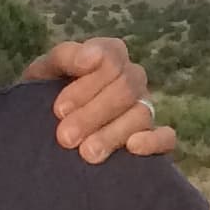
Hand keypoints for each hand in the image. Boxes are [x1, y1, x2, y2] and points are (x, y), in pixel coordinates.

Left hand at [31, 37, 177, 164]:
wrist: (42, 127)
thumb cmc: (45, 95)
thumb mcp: (45, 71)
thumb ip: (64, 57)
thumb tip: (87, 58)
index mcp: (110, 56)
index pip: (112, 59)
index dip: (87, 84)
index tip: (59, 109)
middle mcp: (132, 78)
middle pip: (125, 89)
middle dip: (93, 114)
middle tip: (65, 138)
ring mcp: (145, 107)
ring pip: (141, 114)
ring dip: (113, 133)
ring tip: (86, 153)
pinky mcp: (154, 137)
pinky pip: (166, 137)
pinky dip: (153, 142)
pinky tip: (132, 149)